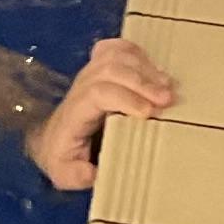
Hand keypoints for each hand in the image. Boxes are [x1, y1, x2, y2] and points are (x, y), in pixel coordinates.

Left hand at [25, 34, 176, 193]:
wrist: (54, 140)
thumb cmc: (65, 158)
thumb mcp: (65, 174)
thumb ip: (76, 176)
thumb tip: (92, 172)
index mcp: (74, 112)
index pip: (97, 93)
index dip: (126, 98)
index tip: (150, 113)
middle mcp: (80, 87)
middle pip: (110, 69)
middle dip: (141, 81)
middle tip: (169, 99)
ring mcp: (88, 73)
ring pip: (115, 55)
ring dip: (144, 67)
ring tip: (168, 86)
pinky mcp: (97, 67)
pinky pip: (115, 48)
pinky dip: (137, 52)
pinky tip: (153, 68)